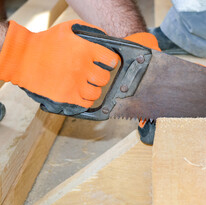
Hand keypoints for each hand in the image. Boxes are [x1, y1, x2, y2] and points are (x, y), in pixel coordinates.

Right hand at [0, 20, 118, 114]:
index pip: (111, 60)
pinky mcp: (67, 97)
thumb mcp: (68, 29)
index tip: (105, 63)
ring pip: (97, 92)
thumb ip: (89, 31)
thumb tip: (105, 38)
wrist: (22, 58)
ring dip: (93, 88)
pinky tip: (80, 93)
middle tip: (93, 74)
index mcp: (85, 50)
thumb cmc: (45, 43)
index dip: (109, 61)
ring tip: (86, 84)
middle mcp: (83, 67)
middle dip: (100, 75)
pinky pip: (86, 103)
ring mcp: (75, 84)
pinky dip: (86, 99)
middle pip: (105, 78)